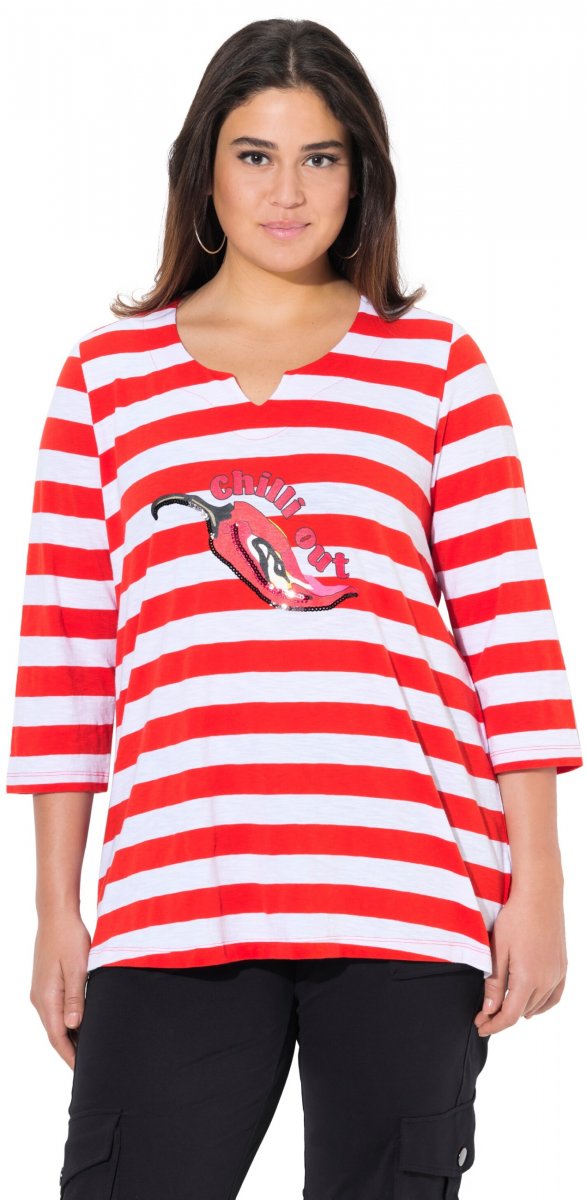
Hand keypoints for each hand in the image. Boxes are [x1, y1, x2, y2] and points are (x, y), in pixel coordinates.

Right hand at [30, 911, 90, 1068]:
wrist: (56, 914)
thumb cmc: (69, 937)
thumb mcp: (77, 967)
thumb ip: (75, 997)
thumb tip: (74, 1026)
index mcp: (46, 997)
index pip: (58, 1037)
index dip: (70, 1056)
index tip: (83, 1071)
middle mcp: (40, 998)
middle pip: (55, 1033)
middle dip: (70, 1051)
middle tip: (88, 1065)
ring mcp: (41, 990)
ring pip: (55, 1022)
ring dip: (69, 1036)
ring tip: (87, 1048)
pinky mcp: (45, 983)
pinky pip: (55, 1010)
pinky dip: (67, 1021)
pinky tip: (80, 1022)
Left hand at [474, 878, 566, 1036]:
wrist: (540, 895)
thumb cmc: (515, 918)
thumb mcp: (498, 950)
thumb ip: (494, 983)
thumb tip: (489, 1010)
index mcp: (528, 980)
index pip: (509, 1016)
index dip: (493, 1025)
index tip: (479, 1026)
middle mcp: (546, 981)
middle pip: (521, 1012)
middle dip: (501, 1016)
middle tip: (483, 1013)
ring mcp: (557, 974)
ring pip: (537, 1006)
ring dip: (519, 1010)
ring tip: (502, 1008)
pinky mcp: (562, 966)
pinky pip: (554, 996)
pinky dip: (541, 1005)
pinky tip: (531, 1005)